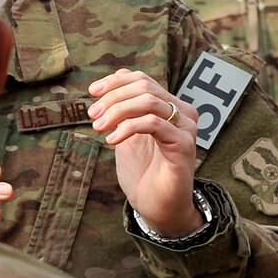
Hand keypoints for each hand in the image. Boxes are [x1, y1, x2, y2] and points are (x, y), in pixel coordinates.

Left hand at [88, 68, 201, 236]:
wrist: (156, 204)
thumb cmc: (142, 170)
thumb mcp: (126, 132)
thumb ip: (124, 106)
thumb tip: (119, 73)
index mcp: (169, 106)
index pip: (142, 79)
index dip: (115, 82)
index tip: (92, 92)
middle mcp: (182, 113)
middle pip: (144, 87)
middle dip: (112, 98)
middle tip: (93, 116)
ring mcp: (186, 128)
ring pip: (149, 102)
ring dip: (117, 111)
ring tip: (99, 128)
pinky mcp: (184, 145)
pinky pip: (154, 124)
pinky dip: (127, 127)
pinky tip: (112, 140)